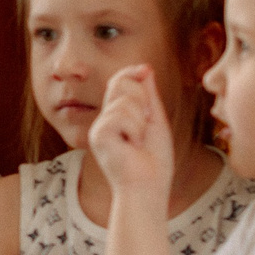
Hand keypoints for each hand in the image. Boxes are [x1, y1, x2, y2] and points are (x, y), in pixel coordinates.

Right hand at [89, 64, 174, 197]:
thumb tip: (145, 68)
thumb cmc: (154, 160)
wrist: (148, 186)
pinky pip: (121, 115)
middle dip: (142, 98)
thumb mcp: (155, 120)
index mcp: (116, 116)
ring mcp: (99, 127)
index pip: (119, 81)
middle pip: (120, 83)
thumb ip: (149, 95)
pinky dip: (135, 129)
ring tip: (139, 141)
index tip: (145, 70)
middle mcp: (104, 119)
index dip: (131, 72)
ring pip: (124, 101)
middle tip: (146, 124)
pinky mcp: (98, 135)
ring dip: (141, 120)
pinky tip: (132, 146)